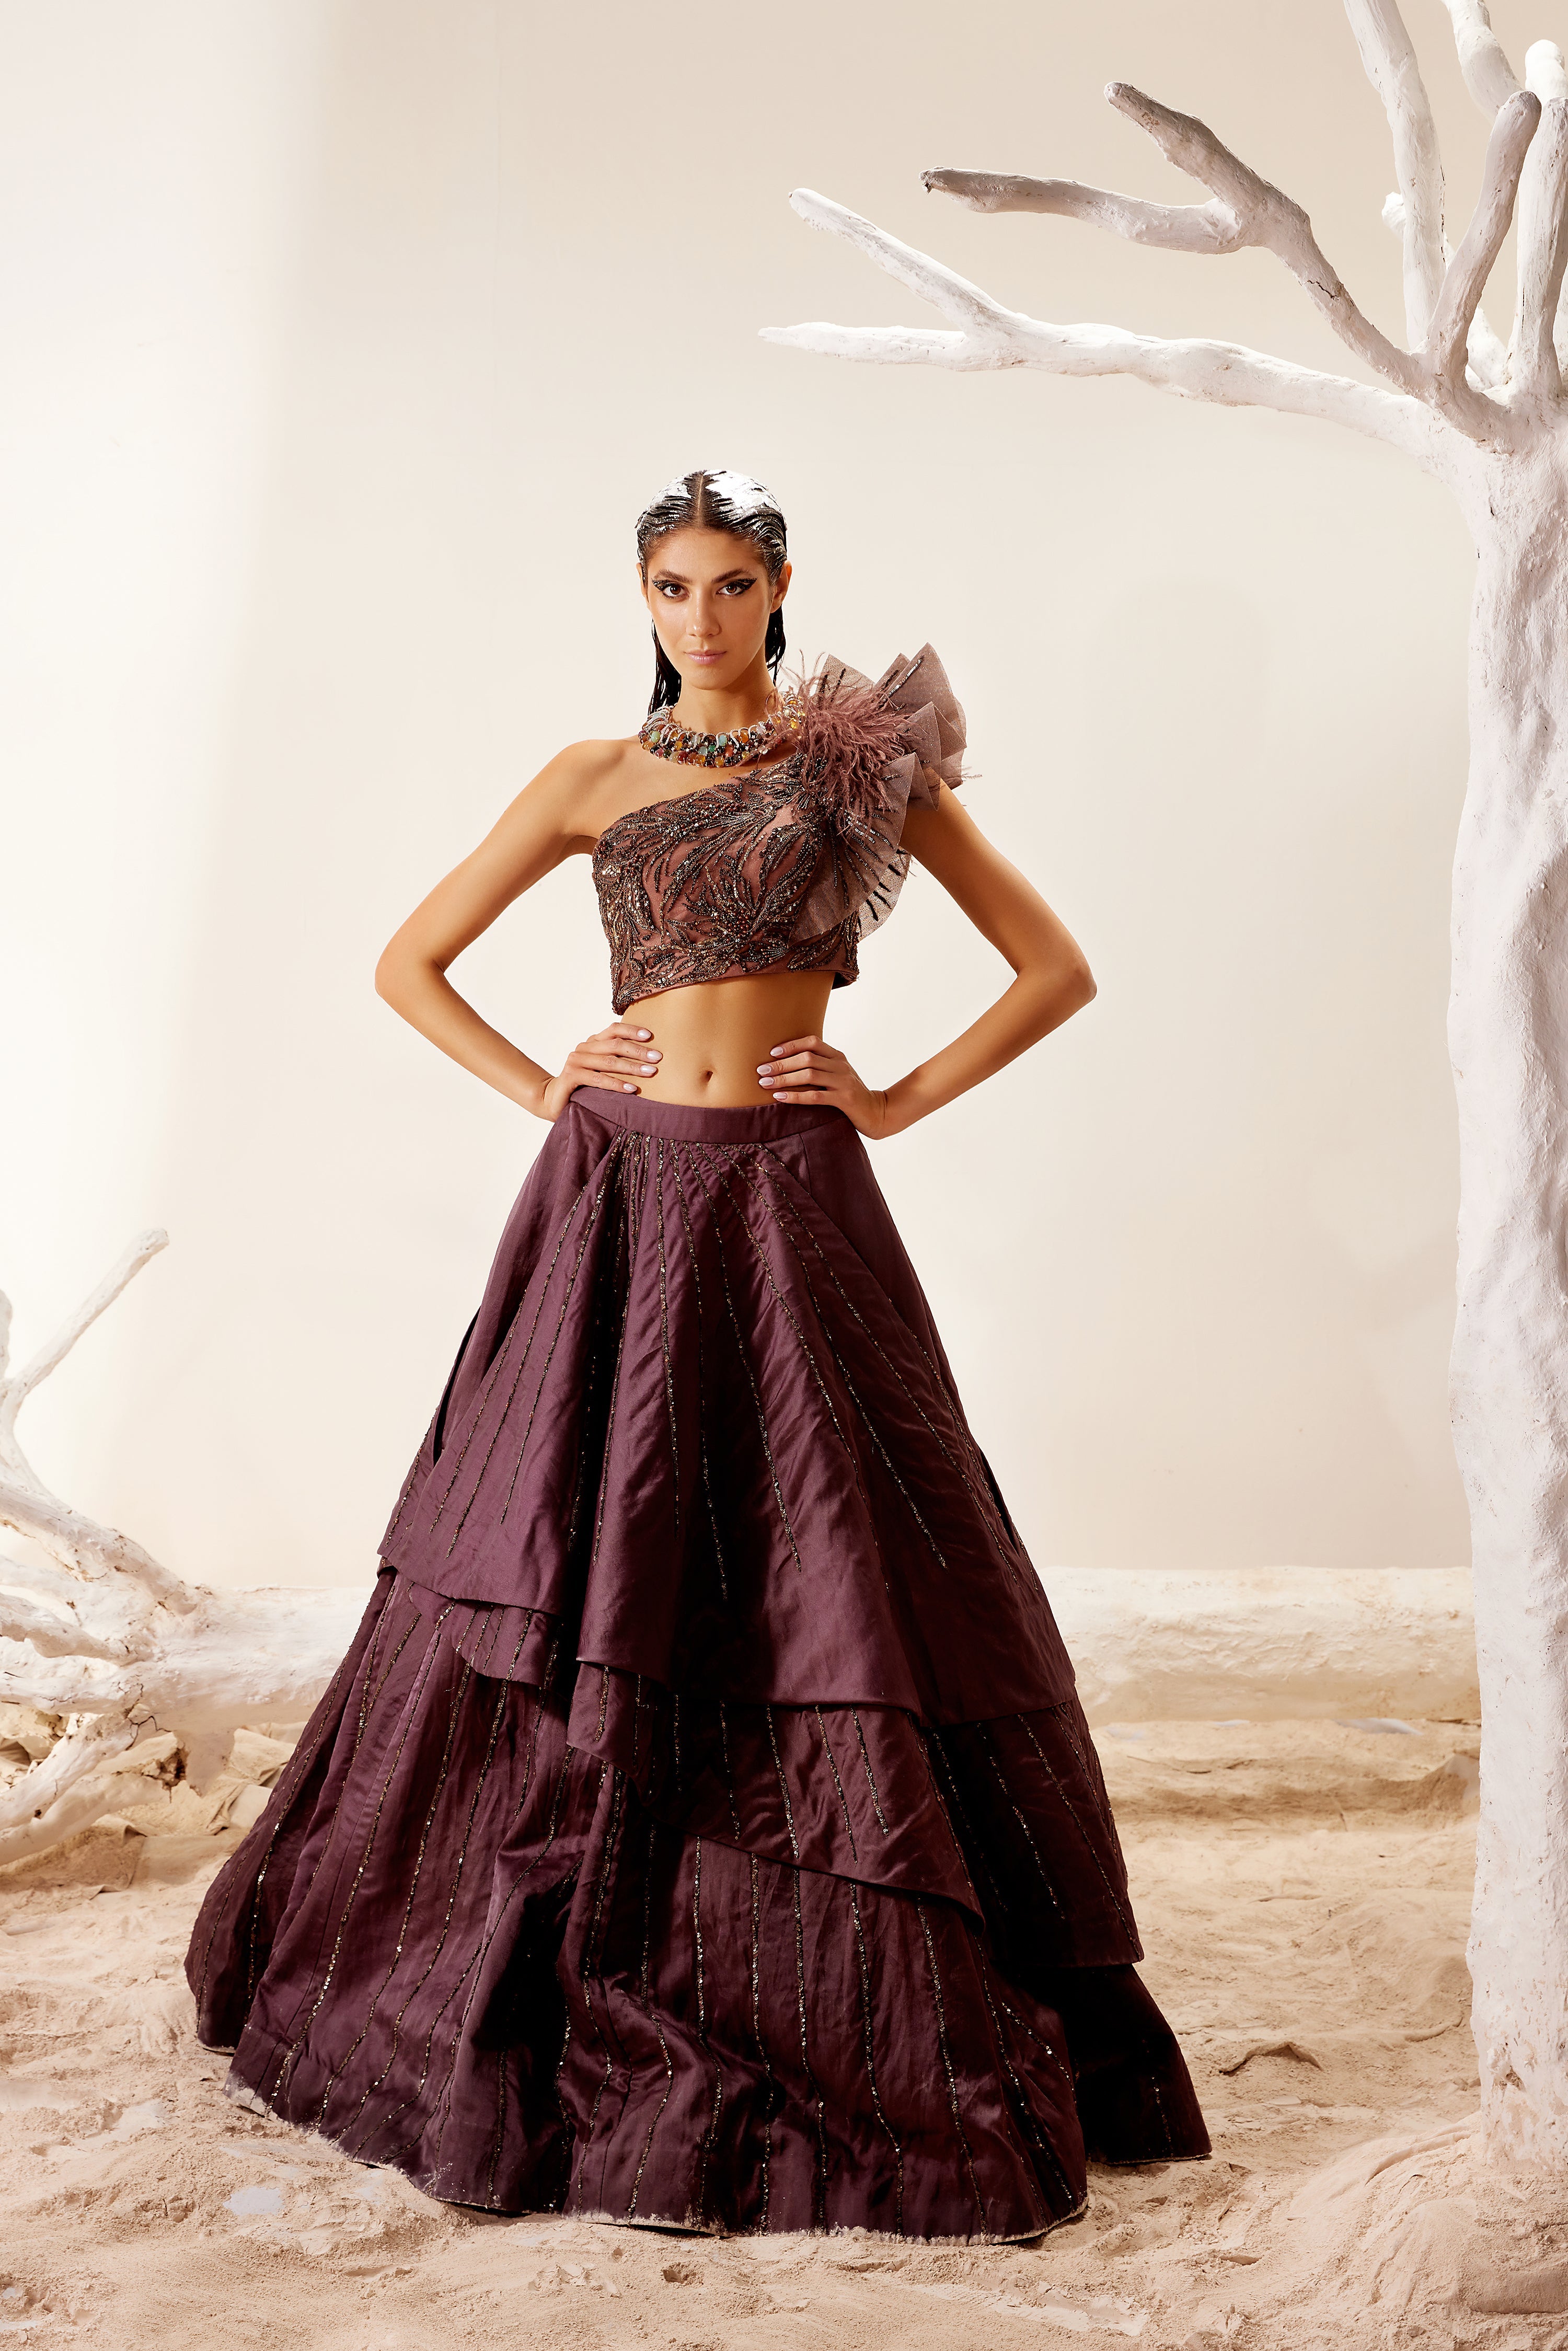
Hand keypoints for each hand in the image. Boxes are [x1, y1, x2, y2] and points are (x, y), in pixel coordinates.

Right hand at [538, 1022, 660, 1120]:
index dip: (631, 1030)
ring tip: (650, 1072)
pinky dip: (616, 1084)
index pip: (613, 1029)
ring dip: (632, 1067)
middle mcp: (584, 1048)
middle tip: (658, 1057)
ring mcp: (576, 1061)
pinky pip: (598, 1079)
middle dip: (638, 1051)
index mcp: (593, 1042)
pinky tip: (632, 1088)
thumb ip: (617, 1060)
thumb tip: (650, 1060)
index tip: (650, 1035)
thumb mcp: (602, 1069)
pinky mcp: (571, 1076)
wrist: (554, 1099)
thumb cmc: (585, 1084)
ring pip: (609, 1062)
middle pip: (614, 1045)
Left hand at [756, 1034, 895, 1137]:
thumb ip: (820, 1067)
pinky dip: (795, 1096)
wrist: (876, 1113)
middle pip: (807, 1058)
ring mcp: (843, 1082)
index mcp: (838, 1056)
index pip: (813, 1042)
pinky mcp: (845, 1100)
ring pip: (809, 1075)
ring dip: (784, 1079)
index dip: (791, 1045)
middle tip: (761, 1071)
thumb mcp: (837, 1075)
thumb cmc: (850, 1094)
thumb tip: (787, 1063)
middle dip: (781, 1064)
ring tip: (765, 1083)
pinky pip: (815, 1096)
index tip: (772, 1052)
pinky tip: (779, 1097)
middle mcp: (841, 1066)